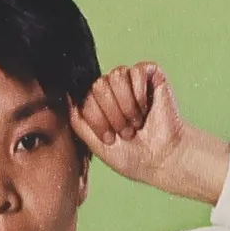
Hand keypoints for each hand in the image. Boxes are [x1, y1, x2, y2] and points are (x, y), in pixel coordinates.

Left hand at [70, 62, 228, 205]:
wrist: (162, 159)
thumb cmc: (131, 155)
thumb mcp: (95, 143)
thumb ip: (78, 120)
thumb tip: (66, 94)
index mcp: (97, 103)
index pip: (84, 97)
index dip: (96, 119)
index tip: (110, 139)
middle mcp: (112, 89)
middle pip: (98, 85)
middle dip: (111, 114)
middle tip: (126, 132)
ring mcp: (131, 81)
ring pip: (115, 75)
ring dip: (126, 106)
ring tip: (136, 122)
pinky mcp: (150, 75)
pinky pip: (136, 71)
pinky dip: (140, 94)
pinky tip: (147, 109)